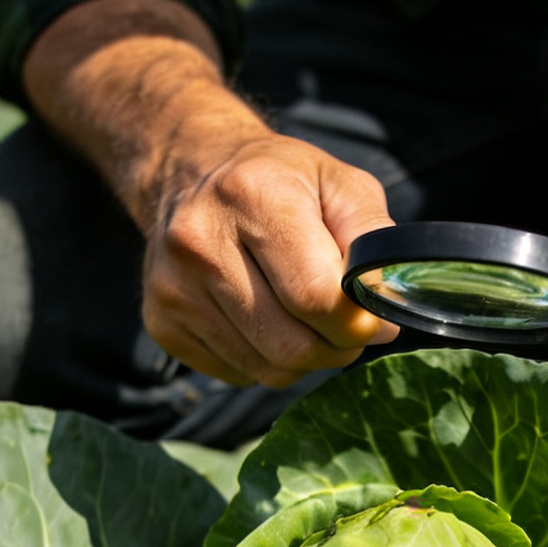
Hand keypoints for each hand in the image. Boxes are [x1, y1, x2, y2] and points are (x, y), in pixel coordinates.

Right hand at [140, 127, 398, 387]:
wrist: (193, 172)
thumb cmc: (280, 180)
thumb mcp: (340, 183)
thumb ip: (373, 238)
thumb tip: (386, 306)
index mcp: (252, 196)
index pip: (316, 296)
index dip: (358, 322)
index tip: (375, 318)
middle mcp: (201, 242)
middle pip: (292, 345)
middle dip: (336, 348)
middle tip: (346, 327)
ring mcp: (174, 288)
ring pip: (266, 370)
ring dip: (303, 359)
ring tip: (307, 321)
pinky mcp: (161, 322)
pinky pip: (237, 375)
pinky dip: (264, 362)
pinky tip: (265, 321)